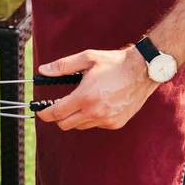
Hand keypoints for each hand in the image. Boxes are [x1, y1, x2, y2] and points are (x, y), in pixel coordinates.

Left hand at [37, 46, 158, 130]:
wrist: (143, 70)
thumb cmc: (114, 63)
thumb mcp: (86, 59)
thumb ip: (62, 66)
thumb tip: (42, 71)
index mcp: (84, 97)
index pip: (56, 113)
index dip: (44, 114)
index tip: (40, 112)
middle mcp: (95, 112)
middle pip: (65, 125)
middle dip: (58, 117)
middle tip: (58, 107)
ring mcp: (106, 120)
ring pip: (81, 126)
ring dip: (76, 117)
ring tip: (82, 101)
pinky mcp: (116, 123)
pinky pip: (96, 125)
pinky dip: (92, 118)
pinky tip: (99, 104)